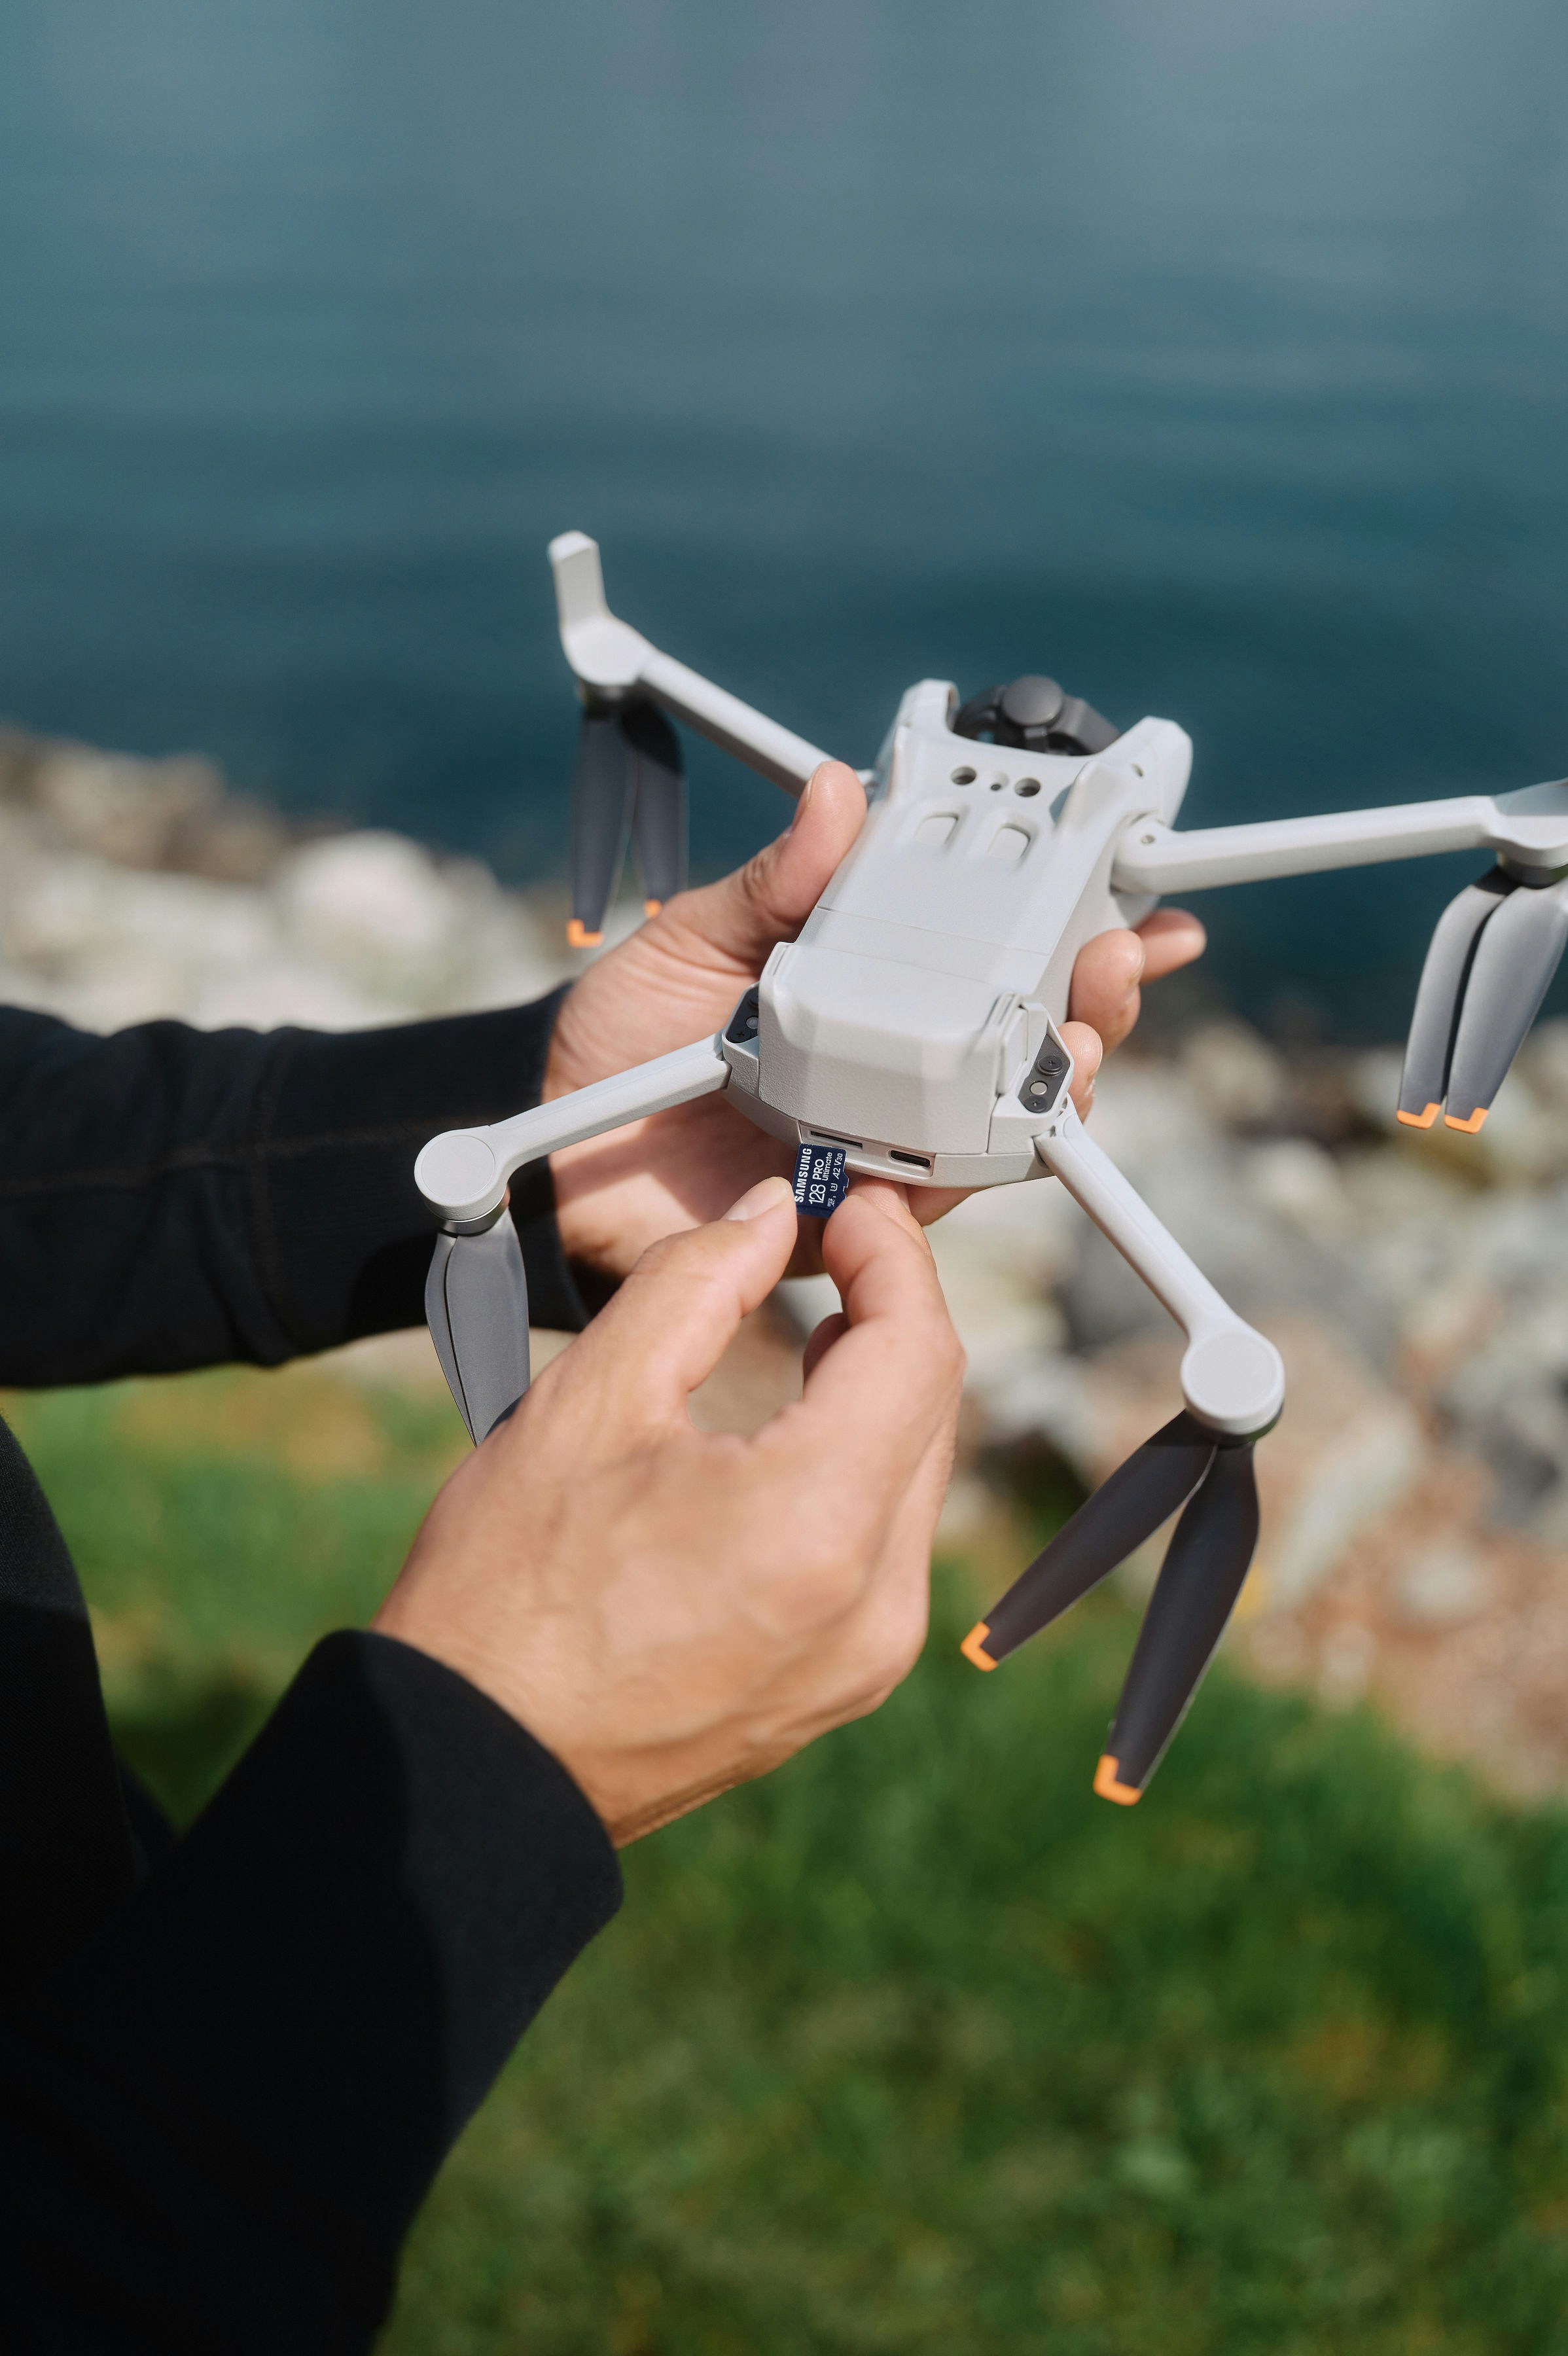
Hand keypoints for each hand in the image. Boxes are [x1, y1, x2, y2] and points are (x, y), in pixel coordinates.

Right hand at [375, 1175, 963, 1843]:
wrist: (474, 1765)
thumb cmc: (506, 1595)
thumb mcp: (588, 1403)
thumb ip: (695, 1283)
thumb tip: (769, 1218)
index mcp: (817, 1526)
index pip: (916, 1350)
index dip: (893, 1256)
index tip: (852, 1206)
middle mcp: (872, 1604)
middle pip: (929, 1411)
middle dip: (890, 1313)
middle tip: (831, 1246)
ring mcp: (866, 1659)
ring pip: (916, 1478)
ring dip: (878, 1391)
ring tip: (817, 1325)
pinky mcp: (843, 1686)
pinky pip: (885, 1547)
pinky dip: (860, 1470)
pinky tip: (804, 1430)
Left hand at [546, 760, 1205, 1281]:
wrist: (556, 1142)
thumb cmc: (629, 1029)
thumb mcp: (698, 931)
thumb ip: (775, 878)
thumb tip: (838, 791)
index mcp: (875, 980)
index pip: (995, 946)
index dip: (1074, 922)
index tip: (1135, 890)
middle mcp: (897, 1059)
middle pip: (1029, 1032)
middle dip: (1097, 997)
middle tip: (1121, 959)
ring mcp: (883, 1134)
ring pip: (1007, 1115)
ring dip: (1063, 1079)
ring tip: (1087, 1038)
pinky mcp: (856, 1208)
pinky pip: (936, 1191)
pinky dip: (980, 1160)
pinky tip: (1015, 1123)